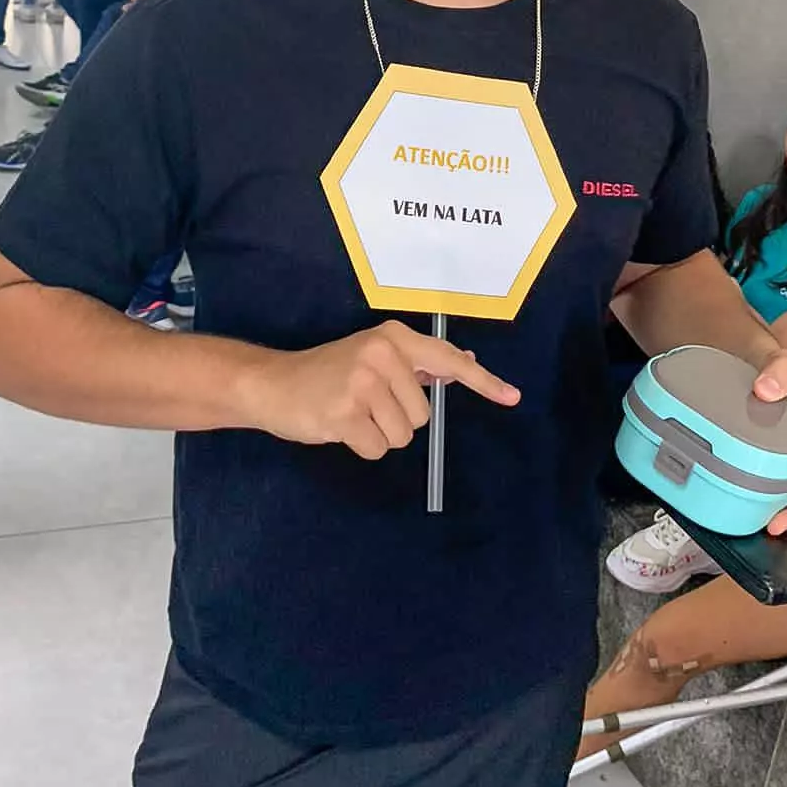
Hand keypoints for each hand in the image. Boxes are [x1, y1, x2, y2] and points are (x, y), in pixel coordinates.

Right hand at [246, 318, 519, 460]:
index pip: (448, 361)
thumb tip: (465, 363)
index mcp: (394, 338)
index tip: (512, 398)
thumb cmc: (328, 373)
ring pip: (402, 435)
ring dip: (378, 434)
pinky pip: (377, 448)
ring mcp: (363, 382)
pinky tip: (338, 426)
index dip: (484, 383)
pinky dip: (360, 446)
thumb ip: (419, 362)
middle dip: (396, 419)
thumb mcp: (375, 356)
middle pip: (423, 414)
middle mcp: (382, 354)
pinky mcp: (345, 412)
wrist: (273, 383)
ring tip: (351, 413)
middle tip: (364, 404)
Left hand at [751, 349, 786, 533]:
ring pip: (775, 501)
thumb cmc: (774, 369)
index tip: (776, 526)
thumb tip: (767, 391)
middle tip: (753, 536)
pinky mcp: (754, 461)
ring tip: (738, 531)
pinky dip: (743, 502)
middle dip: (780, 525)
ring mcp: (776, 463)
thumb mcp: (783, 363)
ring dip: (761, 518)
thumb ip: (781, 370)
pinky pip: (754, 488)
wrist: (748, 360)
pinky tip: (724, 508)